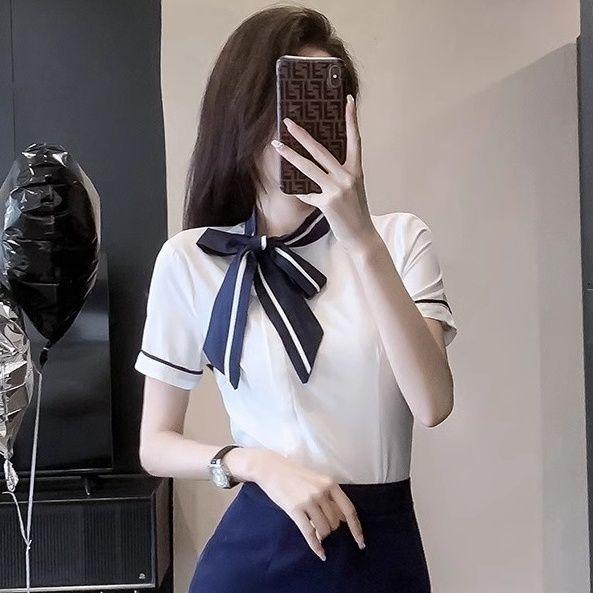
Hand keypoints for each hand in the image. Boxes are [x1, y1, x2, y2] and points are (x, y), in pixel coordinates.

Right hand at [246, 448, 365, 560]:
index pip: (349, 510)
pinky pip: (310, 534)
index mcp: (330, 484)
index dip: (356, 528)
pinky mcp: (295, 509)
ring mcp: (308, 500)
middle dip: (330, 528)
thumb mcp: (317, 481)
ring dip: (321, 534)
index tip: (361, 542)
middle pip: (335, 523)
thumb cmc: (295, 475)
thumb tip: (344, 519)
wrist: (271, 468)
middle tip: (319, 523)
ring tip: (313, 528)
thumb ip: (330, 497)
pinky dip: (316, 547)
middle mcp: (321, 492)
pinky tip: (321, 554)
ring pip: (324, 530)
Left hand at [271, 94, 379, 254]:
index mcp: (356, 170)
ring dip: (290, 155)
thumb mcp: (352, 188)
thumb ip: (339, 174)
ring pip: (308, 168)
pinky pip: (306, 193)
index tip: (348, 100)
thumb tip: (317, 161)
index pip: (355, 139)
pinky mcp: (327, 203)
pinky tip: (290, 189)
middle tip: (288, 122)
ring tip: (276, 145)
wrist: (361, 235)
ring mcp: (337, 189)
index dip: (352, 119)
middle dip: (302, 135)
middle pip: (321, 150)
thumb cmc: (355, 210)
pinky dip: (299, 192)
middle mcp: (347, 177)